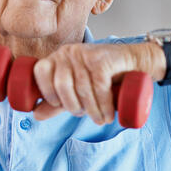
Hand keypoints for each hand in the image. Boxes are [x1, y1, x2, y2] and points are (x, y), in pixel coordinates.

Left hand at [33, 42, 158, 123]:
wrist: (135, 63)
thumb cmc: (103, 78)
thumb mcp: (76, 91)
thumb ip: (55, 103)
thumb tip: (35, 115)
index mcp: (57, 57)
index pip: (40, 72)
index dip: (47, 92)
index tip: (59, 105)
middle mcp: (68, 52)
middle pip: (61, 84)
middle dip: (72, 106)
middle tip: (82, 114)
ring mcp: (85, 53)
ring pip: (82, 88)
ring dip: (92, 110)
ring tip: (100, 119)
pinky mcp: (102, 60)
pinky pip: (99, 87)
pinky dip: (104, 105)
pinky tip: (108, 114)